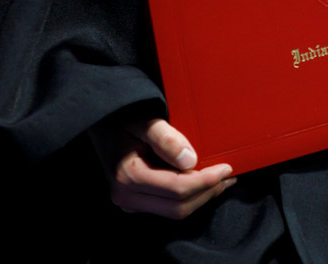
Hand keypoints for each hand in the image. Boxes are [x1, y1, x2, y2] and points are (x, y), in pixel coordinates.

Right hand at [89, 114, 235, 219]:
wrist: (99, 120)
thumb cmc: (122, 116)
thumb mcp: (144, 120)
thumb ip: (166, 138)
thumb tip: (190, 161)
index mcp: (128, 176)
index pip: (177, 189)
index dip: (206, 181)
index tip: (227, 168)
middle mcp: (125, 196)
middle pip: (178, 207)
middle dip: (207, 193)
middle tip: (228, 176)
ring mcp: (128, 202)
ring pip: (174, 211)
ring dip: (201, 197)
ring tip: (221, 181)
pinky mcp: (134, 201)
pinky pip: (167, 207)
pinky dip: (189, 197)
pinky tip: (203, 183)